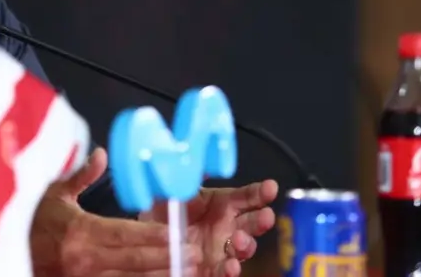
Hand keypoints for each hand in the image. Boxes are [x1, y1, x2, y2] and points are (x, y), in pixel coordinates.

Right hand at [30, 147, 201, 275]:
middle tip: (196, 257)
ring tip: (186, 273)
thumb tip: (102, 154)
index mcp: (80, 231)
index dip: (152, 236)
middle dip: (167, 259)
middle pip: (134, 261)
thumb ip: (81, 175)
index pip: (124, 234)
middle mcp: (84, 259)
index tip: (177, 236)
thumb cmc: (29, 220)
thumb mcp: (53, 192)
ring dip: (158, 276)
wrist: (4, 248)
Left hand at [142, 180, 278, 276]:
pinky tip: (230, 267)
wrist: (150, 238)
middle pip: (254, 222)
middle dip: (262, 219)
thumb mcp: (175, 190)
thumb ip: (188, 175)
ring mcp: (224, 249)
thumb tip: (196, 155)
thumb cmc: (166, 211)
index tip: (270, 187)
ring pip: (245, 248)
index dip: (261, 192)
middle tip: (266, 216)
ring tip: (240, 240)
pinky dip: (230, 270)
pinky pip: (226, 271)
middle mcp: (229, 226)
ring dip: (247, 244)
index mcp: (223, 203)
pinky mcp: (215, 269)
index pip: (248, 196)